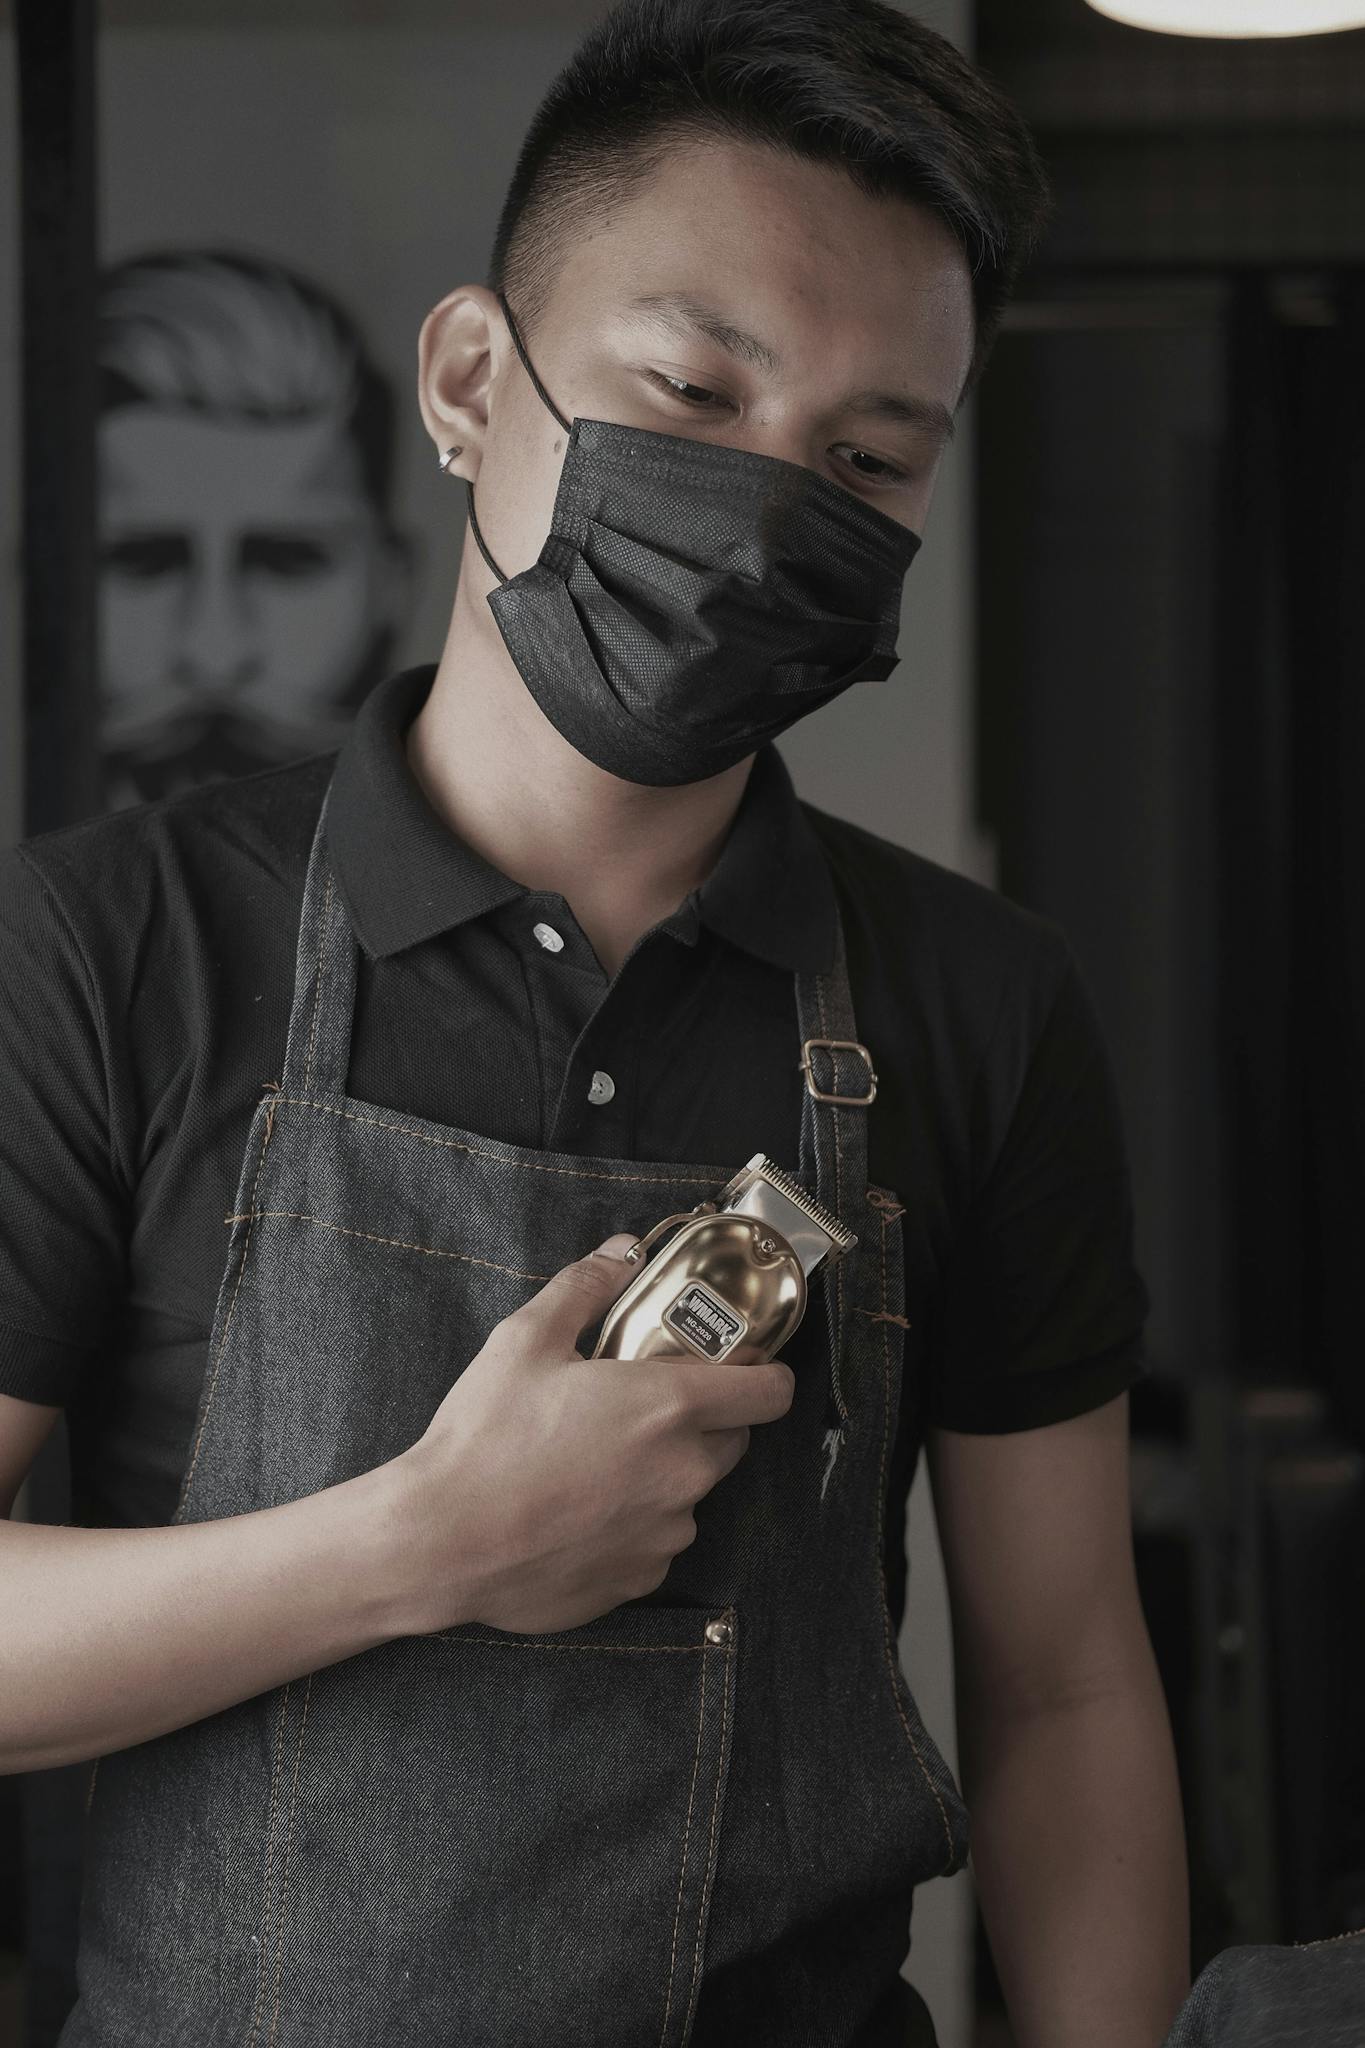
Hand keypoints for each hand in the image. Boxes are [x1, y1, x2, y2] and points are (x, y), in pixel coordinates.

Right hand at [388, 1233, 794, 1634]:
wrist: (440, 1542)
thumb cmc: (484, 1438)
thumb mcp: (526, 1340)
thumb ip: (586, 1287)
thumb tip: (621, 1253)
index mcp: (669, 1408)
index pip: (771, 1393)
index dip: (765, 1376)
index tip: (745, 1370)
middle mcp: (684, 1474)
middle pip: (733, 1440)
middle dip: (703, 1422)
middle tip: (642, 1409)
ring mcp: (665, 1534)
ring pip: (689, 1494)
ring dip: (663, 1476)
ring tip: (594, 1464)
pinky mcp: (639, 1580)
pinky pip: (655, 1541)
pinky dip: (632, 1525)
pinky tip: (578, 1512)